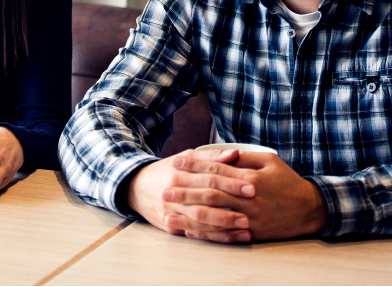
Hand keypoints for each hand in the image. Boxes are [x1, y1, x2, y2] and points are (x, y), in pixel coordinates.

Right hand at [126, 149, 254, 242]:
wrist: (137, 188)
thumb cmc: (168, 171)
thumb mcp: (185, 158)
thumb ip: (211, 157)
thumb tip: (236, 153)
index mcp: (180, 173)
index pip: (210, 177)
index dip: (232, 182)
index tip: (252, 186)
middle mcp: (174, 192)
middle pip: (206, 199)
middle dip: (231, 204)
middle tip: (253, 208)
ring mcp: (171, 212)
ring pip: (201, 219)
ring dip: (225, 224)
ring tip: (247, 227)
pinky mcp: (171, 227)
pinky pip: (196, 233)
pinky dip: (215, 236)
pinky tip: (232, 237)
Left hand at [156, 150, 328, 242]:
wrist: (309, 209)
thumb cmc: (287, 182)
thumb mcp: (269, 161)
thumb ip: (245, 159)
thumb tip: (223, 154)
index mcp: (250, 178)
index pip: (216, 170)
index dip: (194, 165)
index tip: (176, 162)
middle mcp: (247, 199)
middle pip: (210, 194)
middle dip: (185, 192)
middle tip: (164, 190)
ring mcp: (249, 218)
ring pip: (214, 216)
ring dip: (189, 215)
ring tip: (169, 212)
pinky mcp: (251, 233)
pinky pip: (224, 235)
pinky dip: (205, 234)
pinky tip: (189, 231)